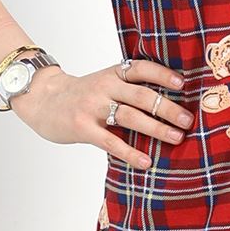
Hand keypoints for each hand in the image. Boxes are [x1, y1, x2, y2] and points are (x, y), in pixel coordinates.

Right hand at [11, 56, 192, 166]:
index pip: (141, 68)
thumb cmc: (81, 95)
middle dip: (167, 108)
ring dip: (156, 128)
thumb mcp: (104, 83)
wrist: (41, 100)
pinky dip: (130, 153)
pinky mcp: (82, 128)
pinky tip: (146, 162)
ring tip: (177, 138)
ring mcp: (93, 107)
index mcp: (113, 73)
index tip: (183, 84)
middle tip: (188, 120)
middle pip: (141, 95)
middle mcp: (104, 87)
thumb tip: (169, 107)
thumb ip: (128, 90)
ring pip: (130, 117)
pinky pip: (111, 142)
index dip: (163, 74)